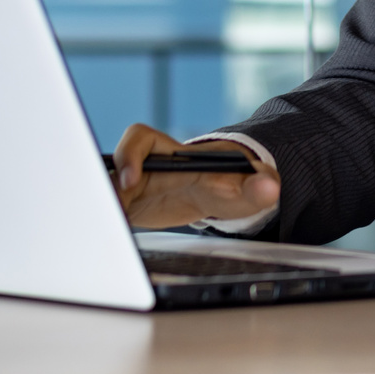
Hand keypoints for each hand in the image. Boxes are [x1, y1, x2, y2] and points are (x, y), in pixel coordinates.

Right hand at [112, 123, 280, 229]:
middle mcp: (148, 165)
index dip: (130, 155)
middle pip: (111, 165)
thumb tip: (270, 186)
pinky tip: (114, 234)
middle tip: (113, 212)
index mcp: (172, 154)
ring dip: (105, 205)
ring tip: (115, 224)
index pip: (140, 139)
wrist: (220, 196)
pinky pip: (108, 209)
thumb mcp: (242, 188)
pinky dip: (107, 221)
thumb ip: (257, 187)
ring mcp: (134, 185)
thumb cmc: (230, 184)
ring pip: (105, 187)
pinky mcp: (128, 205)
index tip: (131, 180)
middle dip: (105, 185)